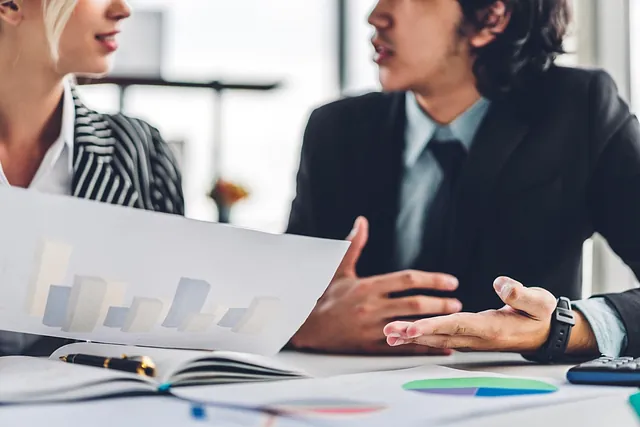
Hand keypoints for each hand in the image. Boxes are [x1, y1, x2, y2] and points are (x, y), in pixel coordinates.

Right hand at [290, 216, 462, 354]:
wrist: (305, 327)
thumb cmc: (324, 296)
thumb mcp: (339, 270)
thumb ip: (354, 245)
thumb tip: (361, 221)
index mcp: (367, 286)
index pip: (406, 280)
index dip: (431, 280)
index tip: (450, 281)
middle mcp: (371, 306)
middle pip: (414, 304)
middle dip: (439, 303)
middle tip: (457, 302)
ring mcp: (371, 328)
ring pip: (411, 326)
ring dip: (436, 323)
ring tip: (454, 320)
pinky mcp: (370, 346)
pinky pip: (402, 347)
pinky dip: (424, 347)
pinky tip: (441, 346)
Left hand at [383, 276, 598, 355]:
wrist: (547, 332)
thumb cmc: (541, 314)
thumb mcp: (538, 301)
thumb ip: (520, 293)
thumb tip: (501, 283)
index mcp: (492, 328)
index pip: (456, 326)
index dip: (432, 326)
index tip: (411, 328)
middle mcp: (478, 337)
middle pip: (440, 336)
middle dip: (412, 334)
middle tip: (388, 332)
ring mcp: (472, 339)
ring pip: (438, 339)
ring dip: (413, 338)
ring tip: (389, 336)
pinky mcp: (469, 337)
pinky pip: (442, 338)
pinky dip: (423, 337)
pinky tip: (407, 336)